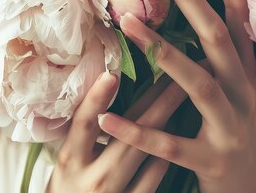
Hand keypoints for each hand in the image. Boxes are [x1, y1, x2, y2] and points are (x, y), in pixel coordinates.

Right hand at [50, 70, 186, 192]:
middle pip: (125, 135)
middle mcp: (92, 177)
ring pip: (144, 153)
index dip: (96, 100)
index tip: (112, 74)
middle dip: (153, 102)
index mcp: (70, 160)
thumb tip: (107, 84)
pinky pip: (154, 177)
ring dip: (165, 122)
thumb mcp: (70, 158)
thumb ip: (84, 132)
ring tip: (185, 95)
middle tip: (175, 74)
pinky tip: (178, 134)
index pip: (83, 124)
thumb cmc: (71, 185)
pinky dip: (164, 153)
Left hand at [97, 0, 255, 192]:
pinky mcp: (210, 159)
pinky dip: (139, 131)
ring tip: (127, 23)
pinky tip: (107, 117)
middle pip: (218, 36)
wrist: (250, 187)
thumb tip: (195, 7)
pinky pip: (171, 144)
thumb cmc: (230, 127)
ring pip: (198, 84)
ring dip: (163, 52)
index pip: (237, 13)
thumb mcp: (231, 85)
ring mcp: (229, 125)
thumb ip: (217, 51)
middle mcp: (241, 90)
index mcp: (243, 69)